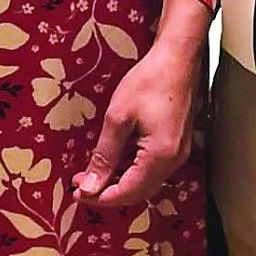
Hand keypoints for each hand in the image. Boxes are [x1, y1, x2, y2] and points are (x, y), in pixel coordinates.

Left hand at [72, 41, 199, 207]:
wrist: (177, 57)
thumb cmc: (148, 81)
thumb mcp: (118, 118)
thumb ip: (104, 156)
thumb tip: (89, 187)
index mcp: (159, 157)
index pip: (127, 193)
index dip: (100, 197)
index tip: (77, 193)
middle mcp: (173, 161)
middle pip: (138, 191)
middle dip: (108, 191)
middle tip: (81, 183)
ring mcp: (178, 153)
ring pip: (145, 181)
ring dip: (119, 180)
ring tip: (93, 171)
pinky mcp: (178, 144)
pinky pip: (153, 168)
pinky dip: (132, 169)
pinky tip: (115, 159)